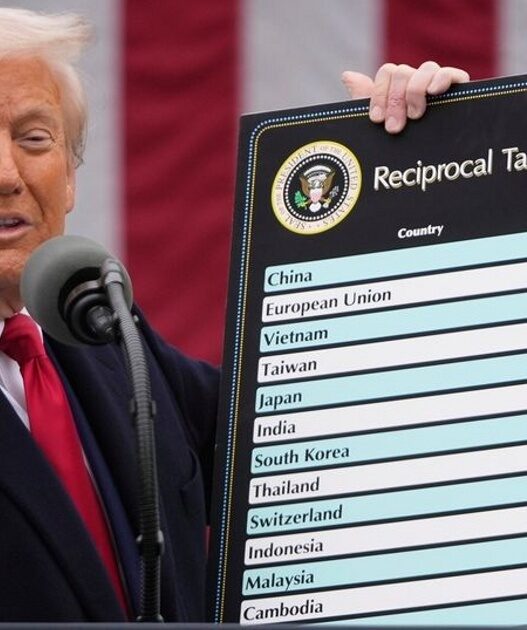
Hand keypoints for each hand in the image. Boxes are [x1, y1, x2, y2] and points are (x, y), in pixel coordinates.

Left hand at [342, 61, 469, 133]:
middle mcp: (418, 82)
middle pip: (403, 71)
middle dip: (395, 100)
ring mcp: (438, 85)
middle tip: (394, 127)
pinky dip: (442, 78)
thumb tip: (346, 75)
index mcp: (399, 87)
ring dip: (415, 91)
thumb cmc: (401, 144)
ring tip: (415, 116)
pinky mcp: (459, 92)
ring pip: (426, 68)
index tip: (376, 119)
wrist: (430, 166)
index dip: (379, 93)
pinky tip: (435, 92)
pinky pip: (451, 74)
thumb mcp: (380, 125)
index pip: (387, 72)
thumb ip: (365, 100)